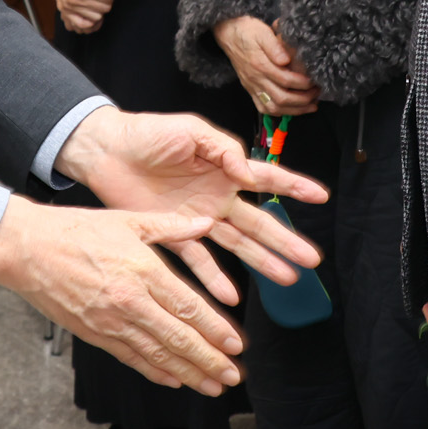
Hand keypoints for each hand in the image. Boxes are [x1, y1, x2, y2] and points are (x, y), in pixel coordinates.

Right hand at [0, 197, 244, 392]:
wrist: (26, 249)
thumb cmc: (73, 230)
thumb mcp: (127, 219)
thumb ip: (170, 226)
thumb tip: (204, 223)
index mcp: (142, 270)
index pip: (189, 308)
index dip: (216, 331)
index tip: (236, 346)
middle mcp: (130, 302)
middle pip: (178, 339)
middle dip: (210, 361)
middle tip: (232, 376)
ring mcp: (110, 322)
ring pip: (157, 355)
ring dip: (188, 373)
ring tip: (212, 386)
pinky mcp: (94, 334)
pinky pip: (131, 358)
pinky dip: (155, 372)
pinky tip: (173, 380)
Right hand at [39, 0, 118, 33]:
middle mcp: (74, 0)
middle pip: (102, 10)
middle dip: (108, 1)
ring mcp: (68, 6)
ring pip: (94, 19)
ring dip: (100, 11)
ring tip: (99, 0)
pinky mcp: (63, 9)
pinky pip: (79, 25)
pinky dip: (88, 23)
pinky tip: (92, 15)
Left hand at [55, 106, 325, 301]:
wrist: (107, 150)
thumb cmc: (148, 133)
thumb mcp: (191, 131)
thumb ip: (224, 149)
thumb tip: (249, 175)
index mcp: (224, 168)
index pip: (267, 179)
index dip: (294, 186)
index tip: (321, 196)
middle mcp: (216, 197)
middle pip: (259, 222)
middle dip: (286, 240)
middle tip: (311, 260)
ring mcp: (197, 218)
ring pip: (237, 244)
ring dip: (261, 262)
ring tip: (286, 279)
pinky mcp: (172, 233)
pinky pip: (197, 260)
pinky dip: (213, 279)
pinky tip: (230, 296)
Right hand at [216, 16, 317, 115]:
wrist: (228, 34)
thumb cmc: (248, 31)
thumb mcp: (262, 32)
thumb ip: (274, 46)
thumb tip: (287, 60)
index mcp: (260, 65)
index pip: (285, 80)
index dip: (303, 84)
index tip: (315, 82)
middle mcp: (255, 79)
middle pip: (281, 99)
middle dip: (302, 100)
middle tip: (317, 94)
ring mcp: (252, 86)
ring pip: (273, 108)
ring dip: (294, 110)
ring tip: (310, 105)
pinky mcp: (250, 89)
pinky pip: (263, 108)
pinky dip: (279, 112)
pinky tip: (292, 109)